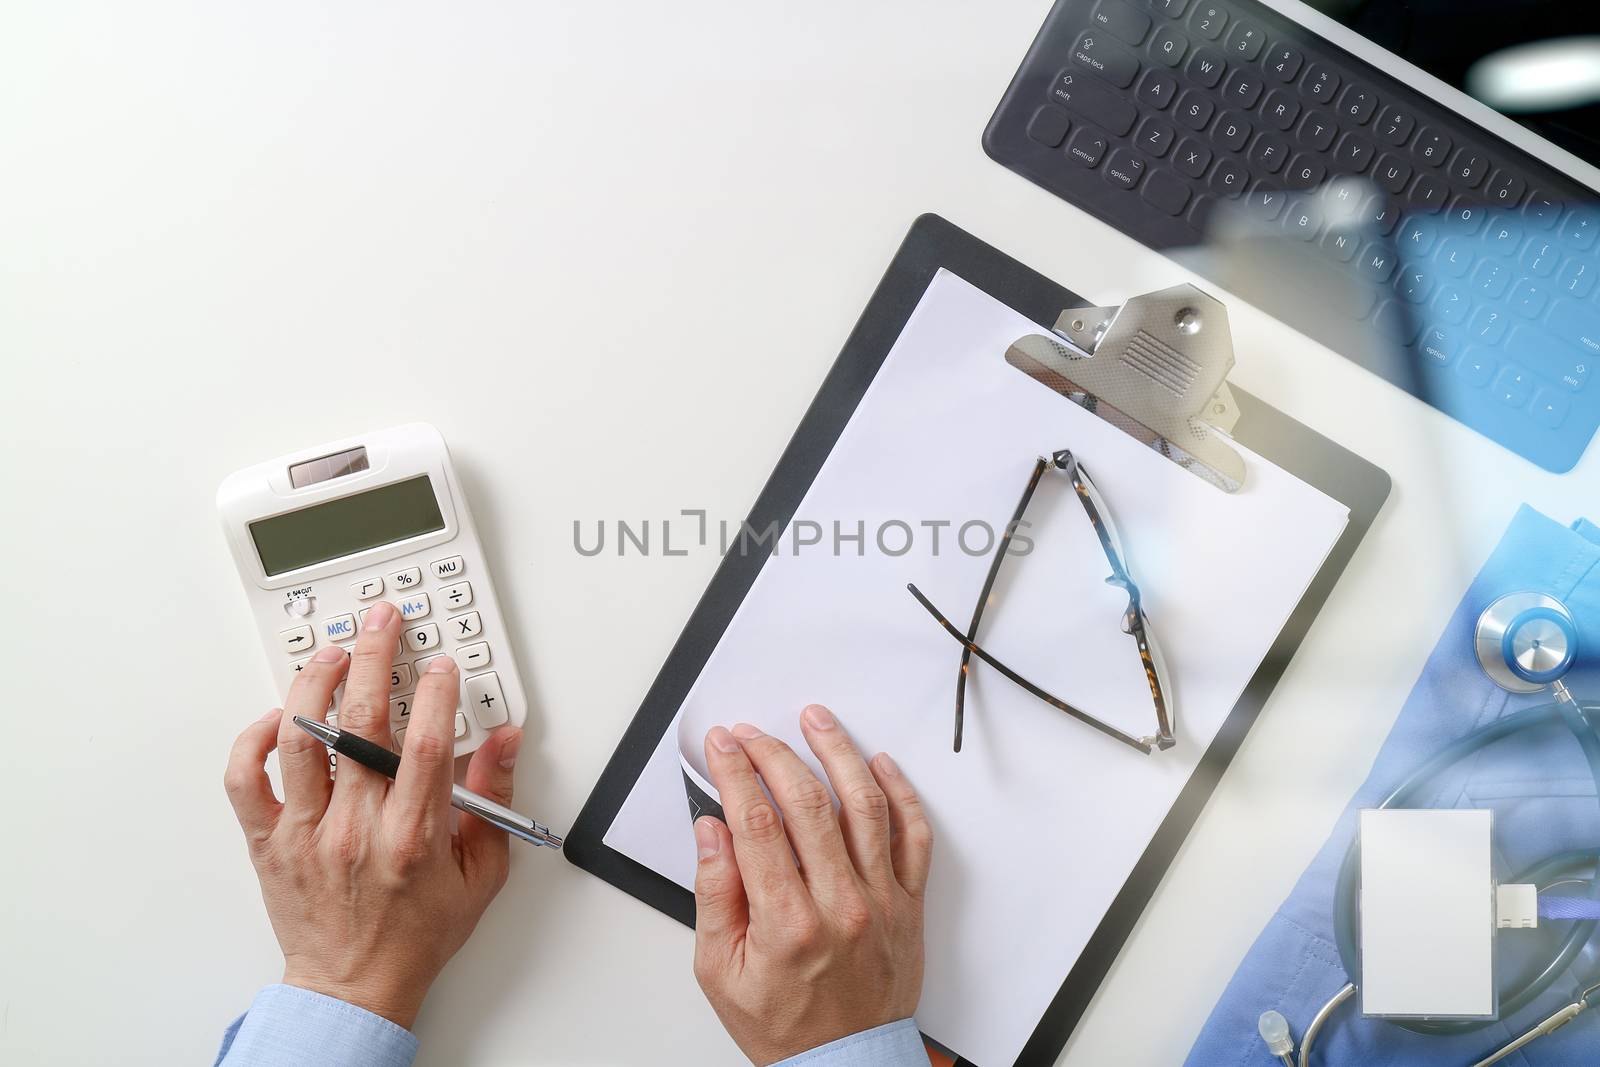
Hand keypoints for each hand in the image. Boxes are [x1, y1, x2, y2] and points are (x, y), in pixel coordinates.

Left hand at [223, 600, 522, 1028]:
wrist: (354, 986)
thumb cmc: (416, 933)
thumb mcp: (482, 873)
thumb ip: (494, 800)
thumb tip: (503, 742)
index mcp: (413, 837)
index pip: (428, 745)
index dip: (438, 692)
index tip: (442, 664)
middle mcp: (355, 829)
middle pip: (361, 723)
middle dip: (374, 657)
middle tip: (381, 622)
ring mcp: (306, 832)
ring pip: (300, 738)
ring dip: (314, 683)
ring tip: (331, 654)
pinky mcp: (269, 840)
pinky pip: (245, 779)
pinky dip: (255, 739)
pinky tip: (278, 715)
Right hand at [692, 705, 932, 1064]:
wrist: (843, 1063)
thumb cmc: (782, 1022)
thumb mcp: (719, 969)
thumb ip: (714, 893)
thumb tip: (712, 831)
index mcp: (786, 923)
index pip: (756, 821)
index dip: (736, 771)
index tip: (721, 744)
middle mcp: (839, 904)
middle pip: (808, 802)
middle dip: (774, 753)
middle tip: (753, 732)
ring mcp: (880, 900)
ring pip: (865, 804)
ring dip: (838, 752)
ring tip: (816, 720)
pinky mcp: (907, 903)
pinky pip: (912, 835)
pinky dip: (900, 793)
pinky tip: (878, 764)